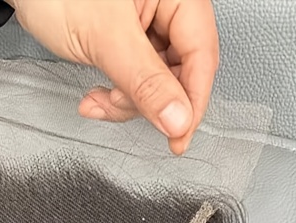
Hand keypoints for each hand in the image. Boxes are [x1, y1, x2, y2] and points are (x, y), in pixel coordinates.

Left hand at [5, 0, 218, 154]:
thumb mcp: (105, 38)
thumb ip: (144, 81)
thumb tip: (177, 119)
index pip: (202, 53)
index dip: (192, 101)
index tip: (179, 136)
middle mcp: (167, 5)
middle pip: (179, 70)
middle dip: (149, 101)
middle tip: (119, 108)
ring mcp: (146, 24)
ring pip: (154, 81)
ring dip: (125, 102)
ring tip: (98, 101)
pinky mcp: (125, 40)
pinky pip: (133, 78)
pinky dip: (114, 95)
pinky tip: (94, 99)